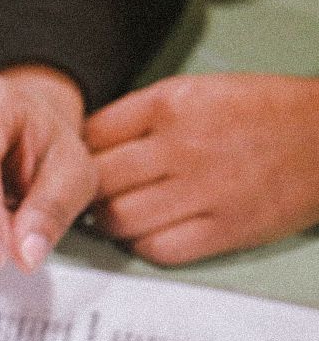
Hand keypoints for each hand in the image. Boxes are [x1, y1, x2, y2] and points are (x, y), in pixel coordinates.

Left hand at [85, 73, 318, 264]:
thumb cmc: (265, 112)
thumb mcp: (199, 91)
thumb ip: (142, 116)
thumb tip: (87, 145)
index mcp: (170, 104)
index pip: (91, 135)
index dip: (75, 155)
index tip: (75, 167)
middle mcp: (181, 145)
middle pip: (98, 180)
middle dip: (84, 192)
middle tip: (86, 199)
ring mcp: (204, 190)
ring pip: (120, 219)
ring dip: (109, 223)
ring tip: (116, 217)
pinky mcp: (226, 228)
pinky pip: (158, 249)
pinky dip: (144, 246)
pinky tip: (149, 234)